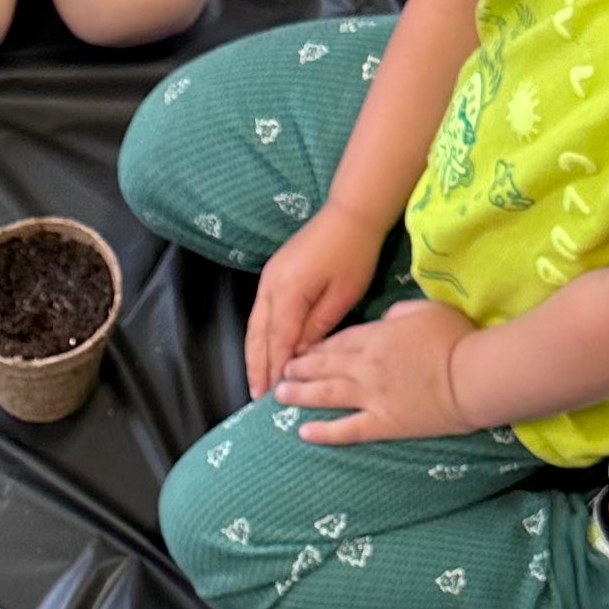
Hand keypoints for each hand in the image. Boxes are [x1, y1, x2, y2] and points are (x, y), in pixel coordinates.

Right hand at [247, 202, 387, 397]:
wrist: (350, 212)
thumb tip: (300, 356)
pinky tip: (263, 351)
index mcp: (288, 293)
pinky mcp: (273, 276)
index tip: (274, 396)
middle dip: (257, 367)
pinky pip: (260, 314)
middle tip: (257, 396)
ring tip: (256, 380)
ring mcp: (268, 280)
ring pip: (254, 326)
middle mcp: (270, 288)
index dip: (275, 370)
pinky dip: (260, 337)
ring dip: (254, 355)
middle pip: (258, 336)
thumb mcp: (343, 295)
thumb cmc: (354, 253)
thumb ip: (318, 328)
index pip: (278, 341)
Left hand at [282, 296, 477, 443]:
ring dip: (300, 395)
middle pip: (324, 366)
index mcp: (376, 337)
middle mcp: (365, 367)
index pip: (337, 341)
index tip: (302, 349)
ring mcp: (371, 397)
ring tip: (280, 395)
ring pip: (326, 395)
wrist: (473, 376)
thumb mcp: (426, 309)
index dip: (317, 347)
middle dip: (300, 368)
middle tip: (282, 371)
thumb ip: (398, 312)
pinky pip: (346, 430)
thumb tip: (383, 320)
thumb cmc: (456, 339)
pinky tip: (303, 432)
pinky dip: (323, 432)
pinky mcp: (383, 424)